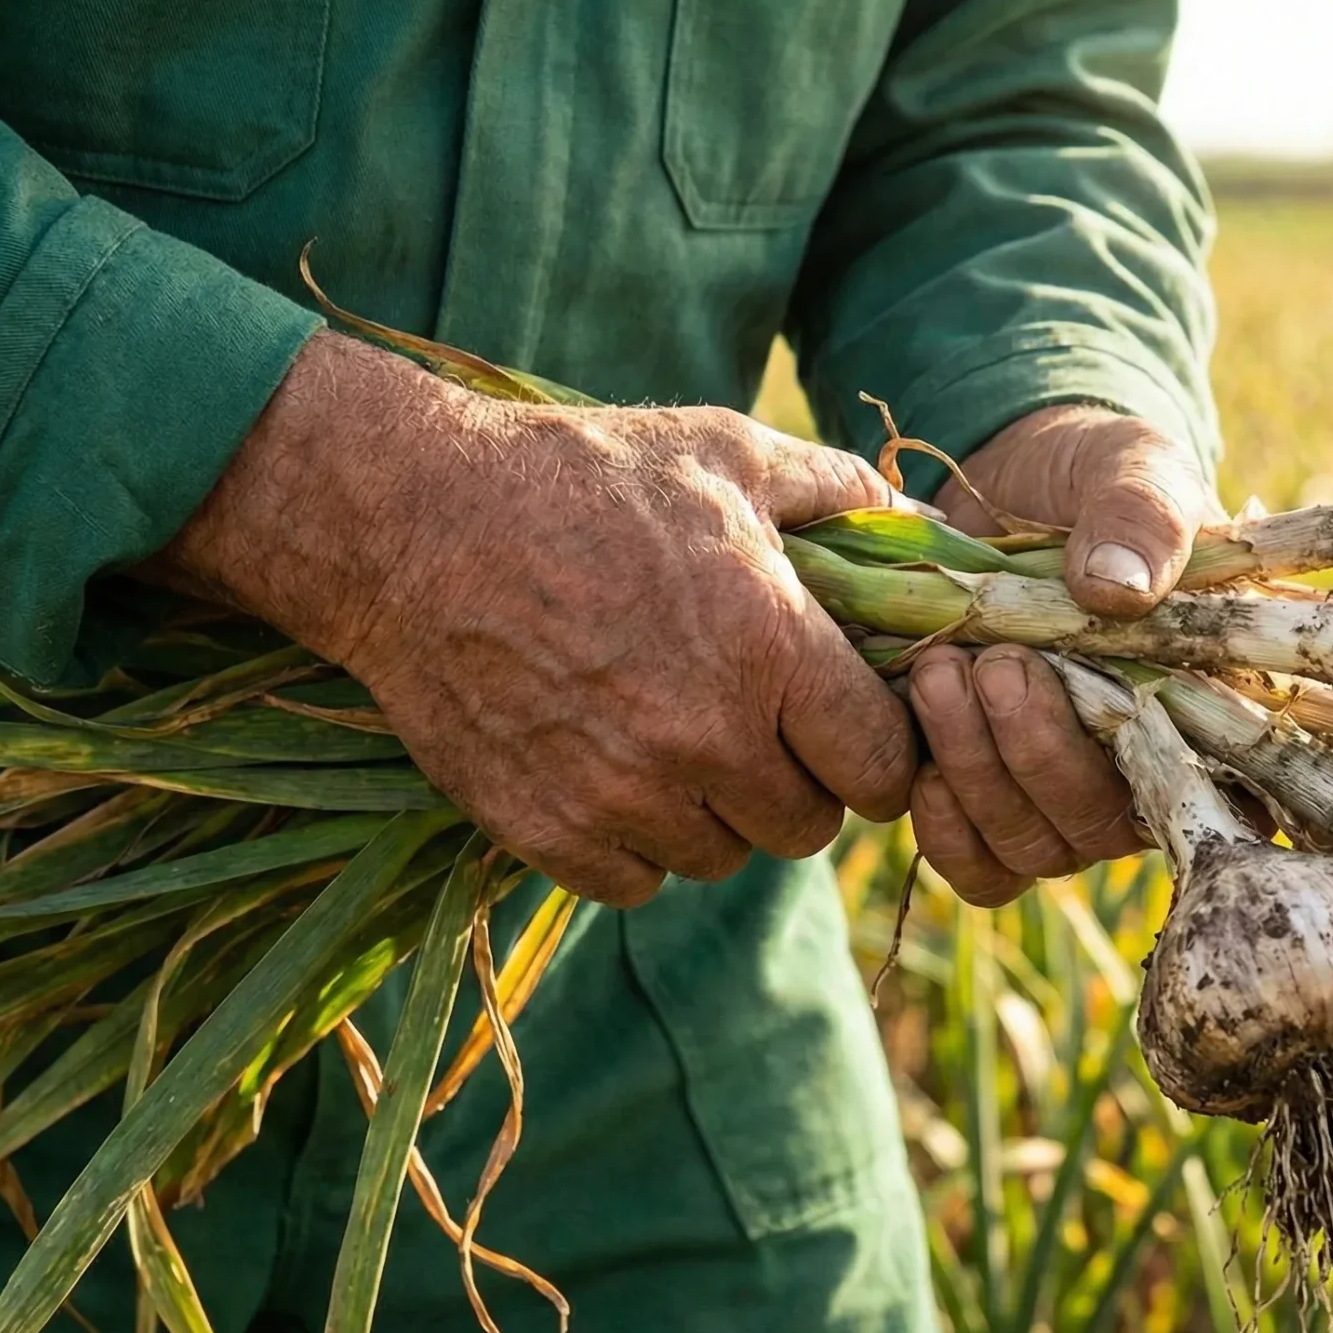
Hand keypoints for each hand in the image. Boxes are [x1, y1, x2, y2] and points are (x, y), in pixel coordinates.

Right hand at [160, 331, 915, 906]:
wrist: (409, 521)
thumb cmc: (580, 474)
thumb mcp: (723, 450)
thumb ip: (838, 487)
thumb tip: (923, 522)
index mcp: (770, 647)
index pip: (883, 766)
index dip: (878, 749)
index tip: (848, 723)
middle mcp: (705, 737)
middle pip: (809, 827)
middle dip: (800, 782)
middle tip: (762, 728)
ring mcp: (621, 793)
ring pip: (722, 858)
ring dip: (715, 813)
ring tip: (678, 738)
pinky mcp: (546, 830)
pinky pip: (635, 881)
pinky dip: (633, 844)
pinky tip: (613, 770)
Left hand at [905, 404, 1225, 905]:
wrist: (1005, 483)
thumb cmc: (1096, 479)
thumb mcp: (1133, 468)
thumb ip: (1143, 515)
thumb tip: (1119, 590)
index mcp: (1216, 707)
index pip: (1233, 802)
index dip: (1173, 780)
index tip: (1118, 707)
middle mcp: (1145, 771)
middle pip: (1103, 829)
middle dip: (1039, 752)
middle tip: (995, 663)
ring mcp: (1064, 795)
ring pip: (1032, 849)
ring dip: (978, 772)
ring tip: (941, 673)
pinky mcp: (987, 797)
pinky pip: (976, 864)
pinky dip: (944, 823)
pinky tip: (920, 753)